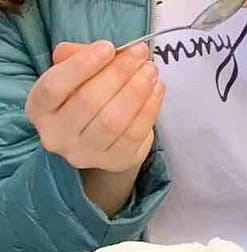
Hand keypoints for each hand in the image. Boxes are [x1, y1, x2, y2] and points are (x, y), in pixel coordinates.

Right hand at [26, 41, 164, 174]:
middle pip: (89, 101)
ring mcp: (85, 153)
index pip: (55, 86)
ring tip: (150, 70)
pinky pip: (135, 134)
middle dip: (118, 73)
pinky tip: (157, 89)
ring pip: (114, 120)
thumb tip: (107, 51)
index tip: (108, 47)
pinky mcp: (114, 161)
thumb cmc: (84, 98)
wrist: (100, 140)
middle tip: (140, 54)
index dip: (82, 65)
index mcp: (39, 108)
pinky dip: (149, 109)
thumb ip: (79, 58)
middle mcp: (57, 135)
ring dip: (137, 91)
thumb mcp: (73, 75)